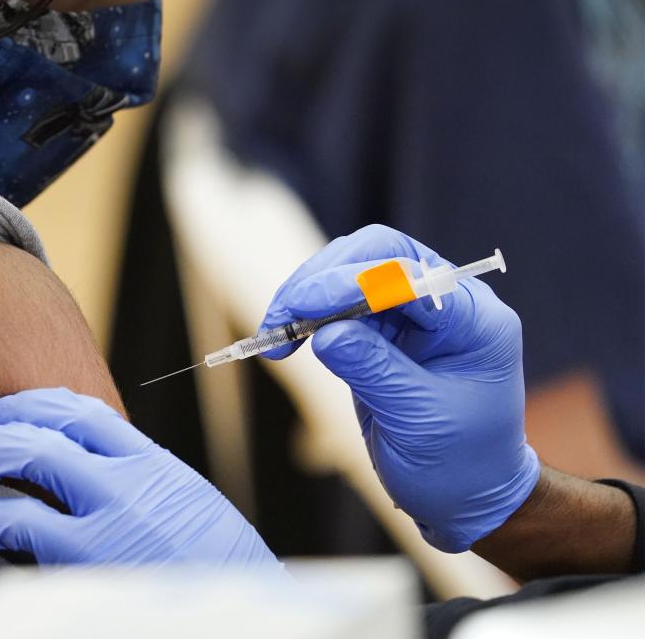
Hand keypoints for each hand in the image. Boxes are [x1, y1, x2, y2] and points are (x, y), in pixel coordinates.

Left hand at [0, 387, 279, 566]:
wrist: (240, 615)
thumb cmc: (214, 568)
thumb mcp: (187, 508)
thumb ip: (144, 484)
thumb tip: (93, 473)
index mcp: (155, 465)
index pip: (88, 412)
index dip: (40, 404)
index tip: (14, 410)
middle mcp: (129, 480)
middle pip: (50, 428)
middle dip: (2, 427)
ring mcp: (107, 517)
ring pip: (30, 461)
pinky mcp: (86, 560)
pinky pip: (22, 524)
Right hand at [260, 225, 540, 552]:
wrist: (466, 495)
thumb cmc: (460, 464)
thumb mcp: (418, 420)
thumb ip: (374, 369)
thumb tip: (325, 332)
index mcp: (475, 320)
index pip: (410, 275)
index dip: (353, 282)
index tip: (306, 305)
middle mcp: (447, 304)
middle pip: (377, 255)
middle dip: (323, 279)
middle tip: (283, 316)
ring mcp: (413, 313)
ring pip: (350, 271)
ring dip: (307, 294)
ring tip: (275, 333)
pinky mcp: (383, 330)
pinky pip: (338, 304)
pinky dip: (307, 315)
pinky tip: (284, 338)